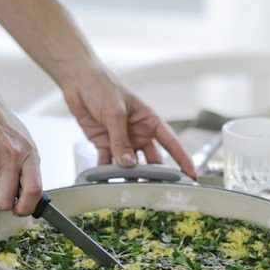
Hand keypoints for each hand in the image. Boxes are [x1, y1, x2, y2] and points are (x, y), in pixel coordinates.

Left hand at [61, 70, 197, 178]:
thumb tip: (128, 164)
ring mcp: (121, 140)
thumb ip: (121, 139)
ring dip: (127, 176)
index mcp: (149, 120)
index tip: (191, 175)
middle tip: (155, 190)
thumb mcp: (115, 111)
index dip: (183, 159)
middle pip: (151, 159)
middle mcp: (138, 132)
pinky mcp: (104, 144)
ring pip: (129, 165)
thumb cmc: (102, 85)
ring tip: (127, 189)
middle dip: (153, 175)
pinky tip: (104, 182)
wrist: (78, 79)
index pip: (171, 143)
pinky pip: (107, 163)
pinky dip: (105, 172)